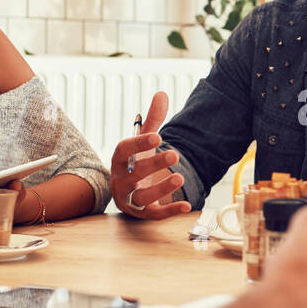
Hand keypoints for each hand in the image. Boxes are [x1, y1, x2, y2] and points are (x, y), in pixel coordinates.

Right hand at [111, 91, 190, 220]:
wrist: (130, 192)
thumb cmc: (136, 163)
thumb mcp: (143, 143)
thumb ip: (152, 121)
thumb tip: (162, 93)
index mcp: (119, 160)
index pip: (124, 150)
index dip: (139, 144)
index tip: (157, 137)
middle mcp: (121, 180)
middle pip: (133, 174)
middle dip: (153, 164)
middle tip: (174, 155)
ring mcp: (132, 198)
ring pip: (142, 196)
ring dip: (160, 189)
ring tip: (179, 178)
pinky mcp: (144, 213)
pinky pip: (156, 214)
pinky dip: (170, 210)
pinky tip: (186, 205)